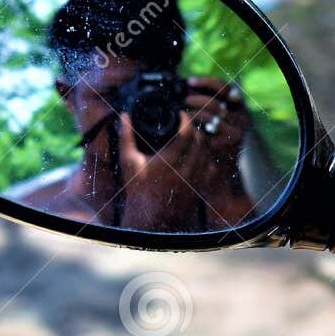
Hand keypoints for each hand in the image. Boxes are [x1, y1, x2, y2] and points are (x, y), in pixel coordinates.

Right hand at [120, 77, 253, 229]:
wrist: (149, 221)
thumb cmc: (136, 191)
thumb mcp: (129, 162)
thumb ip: (126, 137)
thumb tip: (124, 115)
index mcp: (169, 161)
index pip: (187, 133)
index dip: (186, 119)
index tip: (180, 114)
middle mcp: (185, 170)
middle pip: (200, 140)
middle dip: (194, 129)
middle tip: (186, 124)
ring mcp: (195, 180)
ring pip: (206, 153)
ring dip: (201, 142)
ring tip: (192, 137)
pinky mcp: (200, 189)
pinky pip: (209, 167)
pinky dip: (205, 158)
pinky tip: (197, 154)